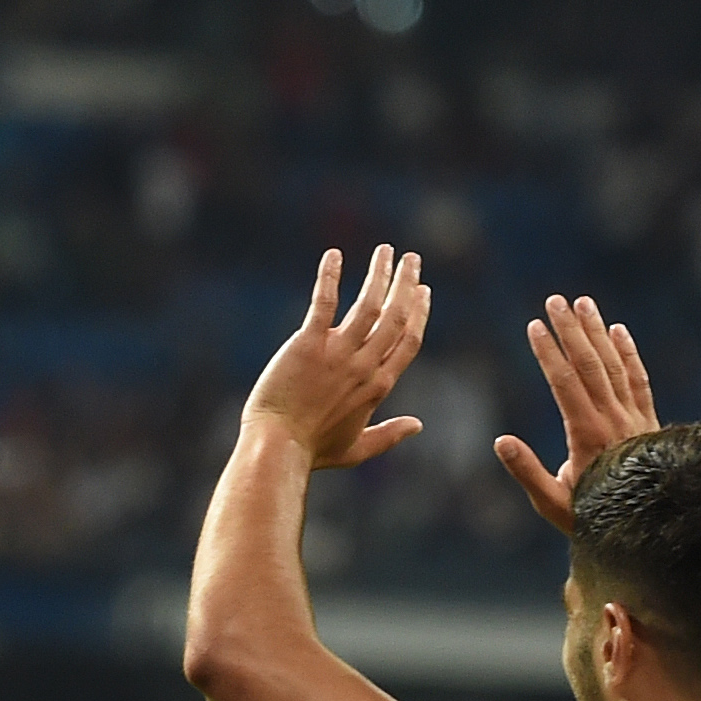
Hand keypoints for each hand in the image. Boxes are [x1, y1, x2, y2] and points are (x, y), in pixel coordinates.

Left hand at [242, 245, 431, 469]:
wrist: (278, 447)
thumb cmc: (313, 450)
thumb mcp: (358, 449)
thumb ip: (389, 435)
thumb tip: (418, 425)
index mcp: (378, 386)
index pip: (408, 341)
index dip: (419, 313)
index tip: (423, 290)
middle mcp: (363, 366)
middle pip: (395, 316)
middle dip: (406, 284)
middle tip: (412, 259)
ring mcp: (337, 353)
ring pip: (368, 304)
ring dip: (379, 273)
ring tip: (385, 250)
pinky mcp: (308, 344)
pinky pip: (324, 302)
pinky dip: (330, 276)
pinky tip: (334, 254)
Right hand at [494, 294, 660, 534]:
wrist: (649, 528)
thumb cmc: (594, 518)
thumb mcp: (553, 503)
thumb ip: (527, 472)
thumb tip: (500, 441)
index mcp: (588, 435)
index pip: (565, 383)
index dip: (549, 353)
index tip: (533, 326)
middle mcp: (614, 419)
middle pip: (590, 364)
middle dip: (571, 330)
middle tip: (554, 301)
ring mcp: (635, 418)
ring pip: (614, 365)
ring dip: (597, 332)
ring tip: (582, 303)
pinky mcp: (648, 421)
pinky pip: (638, 380)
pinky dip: (628, 353)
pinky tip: (618, 330)